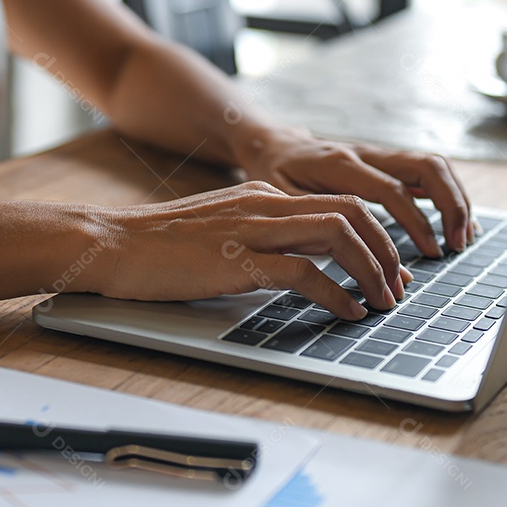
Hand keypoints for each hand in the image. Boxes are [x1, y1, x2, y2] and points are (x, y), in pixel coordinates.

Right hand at [85, 181, 408, 319]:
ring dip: (371, 270)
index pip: (337, 204)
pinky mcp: (236, 259)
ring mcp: (251, 228)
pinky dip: (336, 293)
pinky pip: (304, 272)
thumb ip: (257, 237)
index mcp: (262, 195)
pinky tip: (347, 312)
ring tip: (381, 302)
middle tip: (396, 287)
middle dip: (385, 251)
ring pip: (338, 234)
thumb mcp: (218, 229)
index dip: (374, 237)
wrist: (110, 243)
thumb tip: (297, 265)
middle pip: (351, 212)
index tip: (388, 269)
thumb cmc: (157, 246)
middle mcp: (264, 203)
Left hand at [235, 126, 474, 256]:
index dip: (416, 222)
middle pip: (425, 166)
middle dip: (450, 204)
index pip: (391, 190)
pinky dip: (446, 194)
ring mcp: (378, 153)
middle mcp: (365, 153)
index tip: (432, 252)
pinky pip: (424, 170)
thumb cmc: (274, 177)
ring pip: (431, 165)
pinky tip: (455, 221)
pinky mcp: (383, 160)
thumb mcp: (285, 204)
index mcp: (340, 164)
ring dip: (455, 198)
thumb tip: (369, 267)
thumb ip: (324, 232)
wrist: (271, 144)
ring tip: (463, 236)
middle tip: (457, 243)